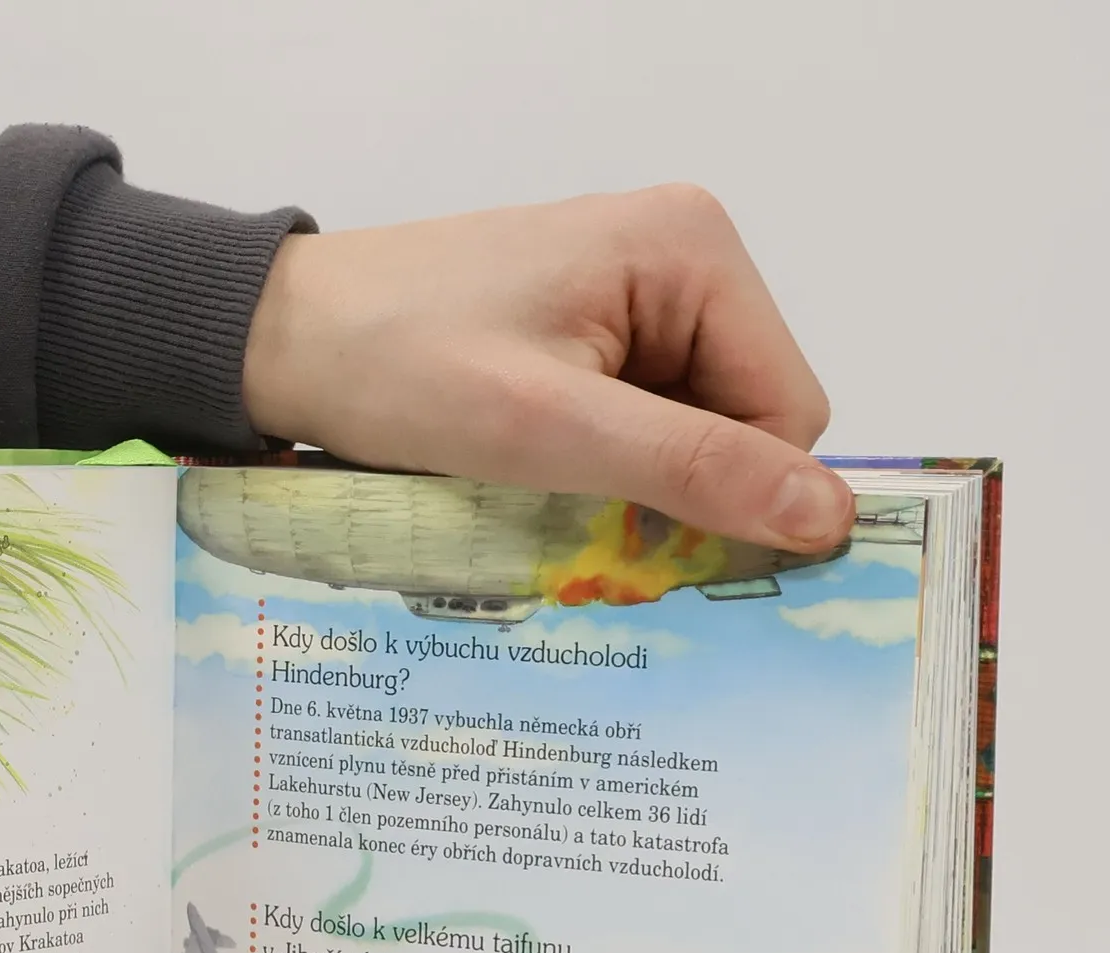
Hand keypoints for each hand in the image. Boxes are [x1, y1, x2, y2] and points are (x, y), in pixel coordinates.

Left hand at [242, 185, 853, 550]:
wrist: (280, 341)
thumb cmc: (397, 367)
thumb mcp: (550, 429)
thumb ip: (692, 468)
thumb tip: (830, 516)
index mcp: (693, 249)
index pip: (789, 409)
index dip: (736, 492)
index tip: (654, 546)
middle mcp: (679, 256)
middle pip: (743, 421)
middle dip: (678, 487)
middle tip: (579, 517)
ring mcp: (632, 294)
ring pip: (689, 434)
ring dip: (632, 484)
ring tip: (544, 490)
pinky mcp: (586, 333)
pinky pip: (636, 424)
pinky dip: (600, 469)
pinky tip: (537, 477)